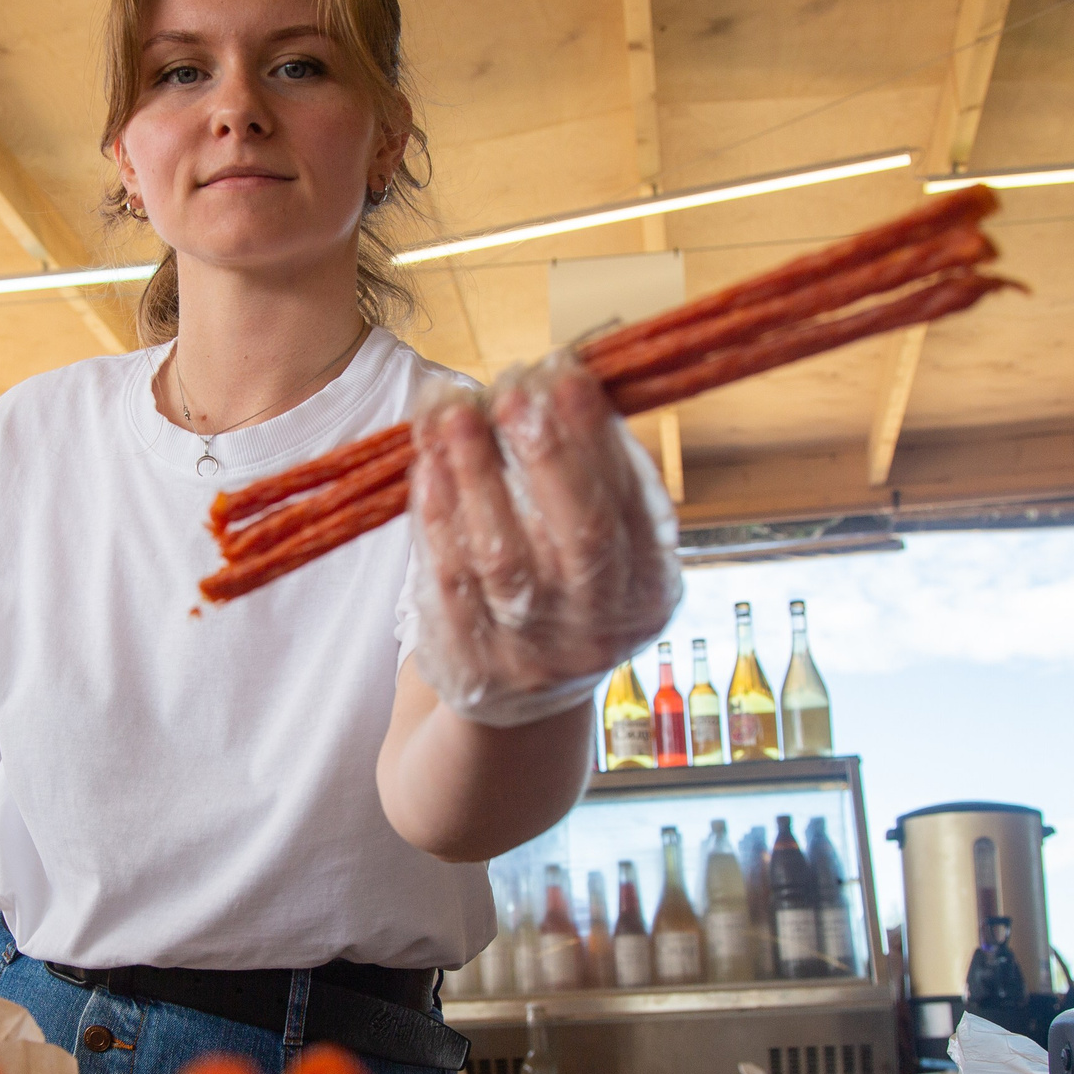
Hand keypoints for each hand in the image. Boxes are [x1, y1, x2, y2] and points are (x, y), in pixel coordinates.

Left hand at [408, 354, 680, 726]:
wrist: (520, 702)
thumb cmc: (562, 592)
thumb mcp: (604, 547)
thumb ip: (594, 476)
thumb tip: (558, 379)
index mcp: (646, 590)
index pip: (627, 508)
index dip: (595, 437)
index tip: (564, 370)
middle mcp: (597, 629)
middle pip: (579, 540)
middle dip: (546, 456)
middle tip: (511, 390)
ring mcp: (532, 653)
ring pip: (502, 559)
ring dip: (476, 477)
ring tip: (453, 412)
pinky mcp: (471, 665)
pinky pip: (448, 584)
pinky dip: (435, 518)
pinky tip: (426, 464)